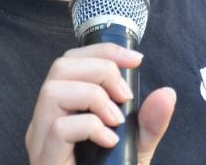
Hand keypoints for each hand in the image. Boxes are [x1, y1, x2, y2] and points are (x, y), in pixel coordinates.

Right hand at [25, 44, 174, 164]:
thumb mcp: (134, 147)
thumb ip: (148, 123)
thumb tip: (167, 94)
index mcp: (62, 109)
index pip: (72, 61)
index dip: (103, 51)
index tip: (136, 59)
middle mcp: (44, 121)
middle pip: (59, 67)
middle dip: (100, 69)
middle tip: (125, 95)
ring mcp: (39, 141)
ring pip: (53, 90)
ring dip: (94, 96)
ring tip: (115, 118)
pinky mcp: (44, 160)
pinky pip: (59, 128)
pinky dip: (90, 126)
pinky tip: (108, 141)